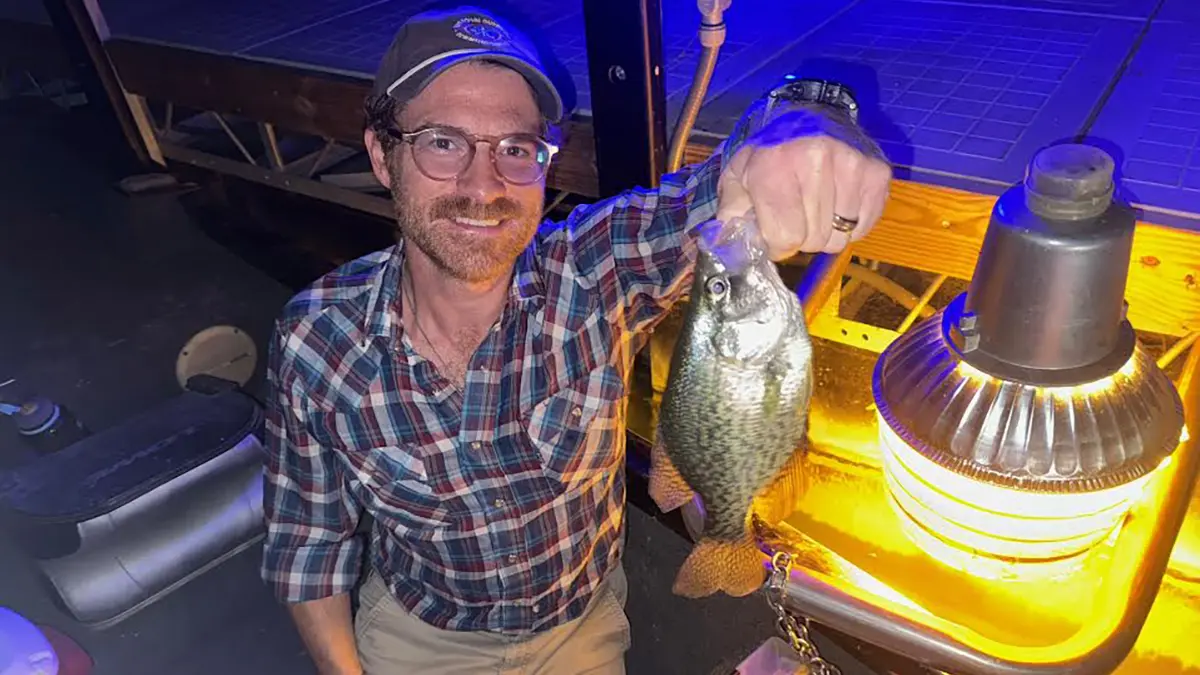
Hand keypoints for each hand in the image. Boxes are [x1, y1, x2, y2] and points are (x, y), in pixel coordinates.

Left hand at [716, 105, 892, 258]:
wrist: (809, 113)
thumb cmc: (771, 152)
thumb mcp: (738, 178)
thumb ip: (730, 217)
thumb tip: (731, 251)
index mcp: (775, 166)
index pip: (786, 237)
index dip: (777, 243)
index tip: (774, 231)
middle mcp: (816, 161)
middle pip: (814, 240)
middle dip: (801, 237)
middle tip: (795, 214)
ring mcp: (852, 165)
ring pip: (840, 238)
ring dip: (826, 232)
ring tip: (815, 206)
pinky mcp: (877, 173)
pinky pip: (863, 227)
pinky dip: (849, 225)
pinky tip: (837, 203)